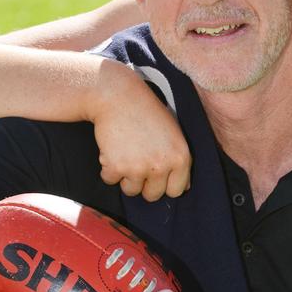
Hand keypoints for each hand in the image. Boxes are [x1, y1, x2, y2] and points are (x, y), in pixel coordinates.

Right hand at [88, 62, 191, 200]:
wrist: (117, 96)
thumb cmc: (147, 112)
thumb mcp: (174, 133)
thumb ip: (179, 160)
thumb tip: (184, 188)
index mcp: (181, 157)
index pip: (176, 190)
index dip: (164, 183)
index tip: (156, 173)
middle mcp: (162, 166)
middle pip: (153, 195)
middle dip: (143, 183)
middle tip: (137, 161)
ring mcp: (138, 168)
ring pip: (131, 190)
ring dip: (124, 176)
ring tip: (124, 152)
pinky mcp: (116, 167)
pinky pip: (109, 180)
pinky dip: (107, 168)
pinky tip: (111, 149)